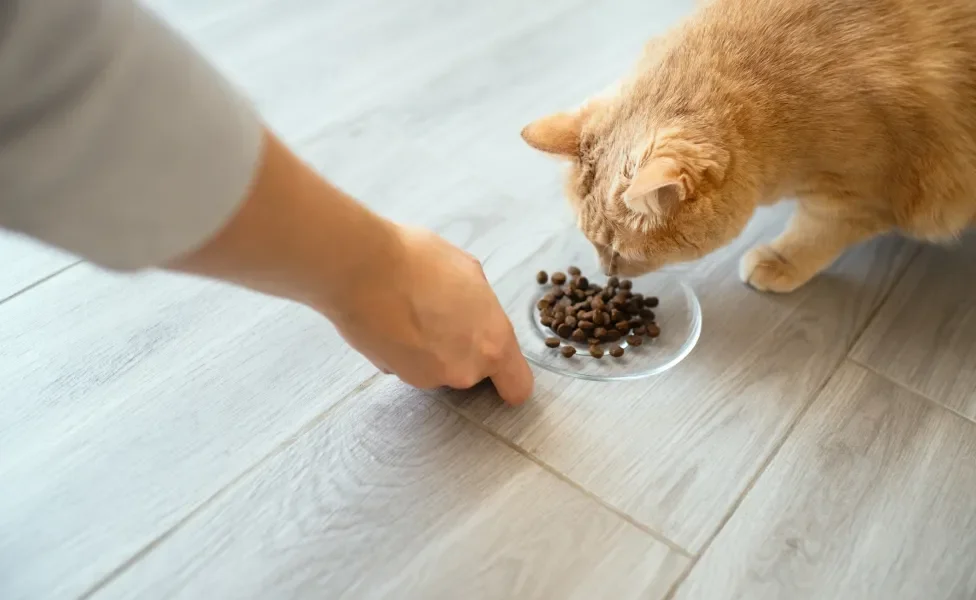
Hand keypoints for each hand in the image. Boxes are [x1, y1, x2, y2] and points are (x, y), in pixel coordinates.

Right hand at [323, 226, 533, 404]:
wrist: (360, 268)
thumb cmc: (418, 261)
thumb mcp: (468, 271)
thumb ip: (481, 304)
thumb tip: (474, 311)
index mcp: (492, 344)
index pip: (517, 387)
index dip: (509, 378)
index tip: (499, 368)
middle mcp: (463, 370)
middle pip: (472, 372)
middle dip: (462, 349)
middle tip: (442, 314)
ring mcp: (426, 376)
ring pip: (437, 368)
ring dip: (429, 348)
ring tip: (410, 310)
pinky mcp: (393, 374)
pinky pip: (407, 363)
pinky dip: (402, 348)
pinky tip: (390, 319)